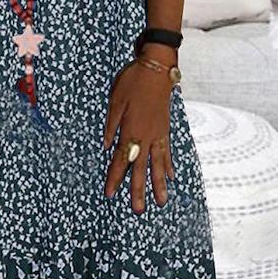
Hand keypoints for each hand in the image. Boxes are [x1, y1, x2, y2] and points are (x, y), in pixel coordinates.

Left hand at [102, 60, 174, 212]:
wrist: (157, 68)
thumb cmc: (132, 81)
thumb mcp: (115, 101)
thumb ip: (111, 125)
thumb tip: (106, 147)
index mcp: (130, 130)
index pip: (121, 160)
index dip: (115, 177)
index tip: (110, 194)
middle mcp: (146, 136)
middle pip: (141, 168)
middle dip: (138, 190)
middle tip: (138, 210)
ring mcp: (158, 134)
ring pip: (158, 165)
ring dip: (158, 184)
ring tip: (160, 202)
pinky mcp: (166, 129)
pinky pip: (167, 152)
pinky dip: (169, 166)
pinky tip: (171, 178)